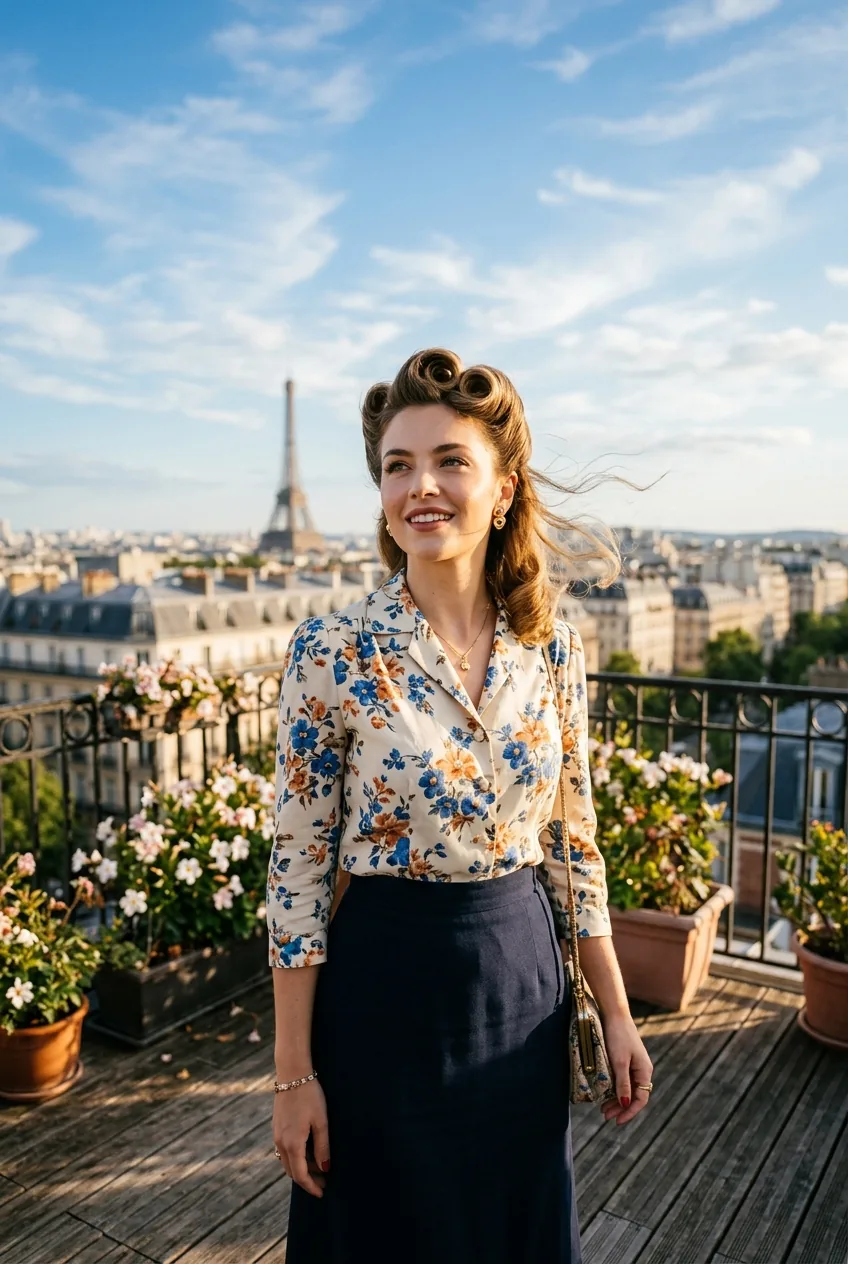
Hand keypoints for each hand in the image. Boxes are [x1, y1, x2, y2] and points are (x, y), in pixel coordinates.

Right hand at [272, 1080, 330, 1197]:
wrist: (292, 1074)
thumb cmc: (310, 1096)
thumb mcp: (321, 1122)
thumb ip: (323, 1147)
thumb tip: (325, 1168)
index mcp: (292, 1143)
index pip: (300, 1175)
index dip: (311, 1186)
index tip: (322, 1193)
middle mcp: (280, 1142)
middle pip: (292, 1171)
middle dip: (307, 1179)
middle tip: (323, 1182)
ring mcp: (276, 1134)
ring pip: (287, 1161)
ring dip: (301, 1168)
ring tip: (318, 1167)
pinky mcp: (276, 1127)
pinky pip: (284, 1150)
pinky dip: (295, 1157)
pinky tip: (307, 1152)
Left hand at [600, 1013, 653, 1126]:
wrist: (614, 1013)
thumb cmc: (617, 1036)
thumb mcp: (619, 1062)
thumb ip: (623, 1084)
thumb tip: (626, 1105)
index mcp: (644, 1071)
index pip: (641, 1099)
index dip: (629, 1112)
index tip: (617, 1121)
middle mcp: (642, 1070)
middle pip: (634, 1096)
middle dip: (620, 1108)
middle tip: (605, 1116)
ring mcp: (634, 1064)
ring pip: (627, 1089)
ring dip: (616, 1100)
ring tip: (602, 1109)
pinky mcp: (626, 1059)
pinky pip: (622, 1080)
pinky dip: (614, 1089)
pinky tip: (604, 1094)